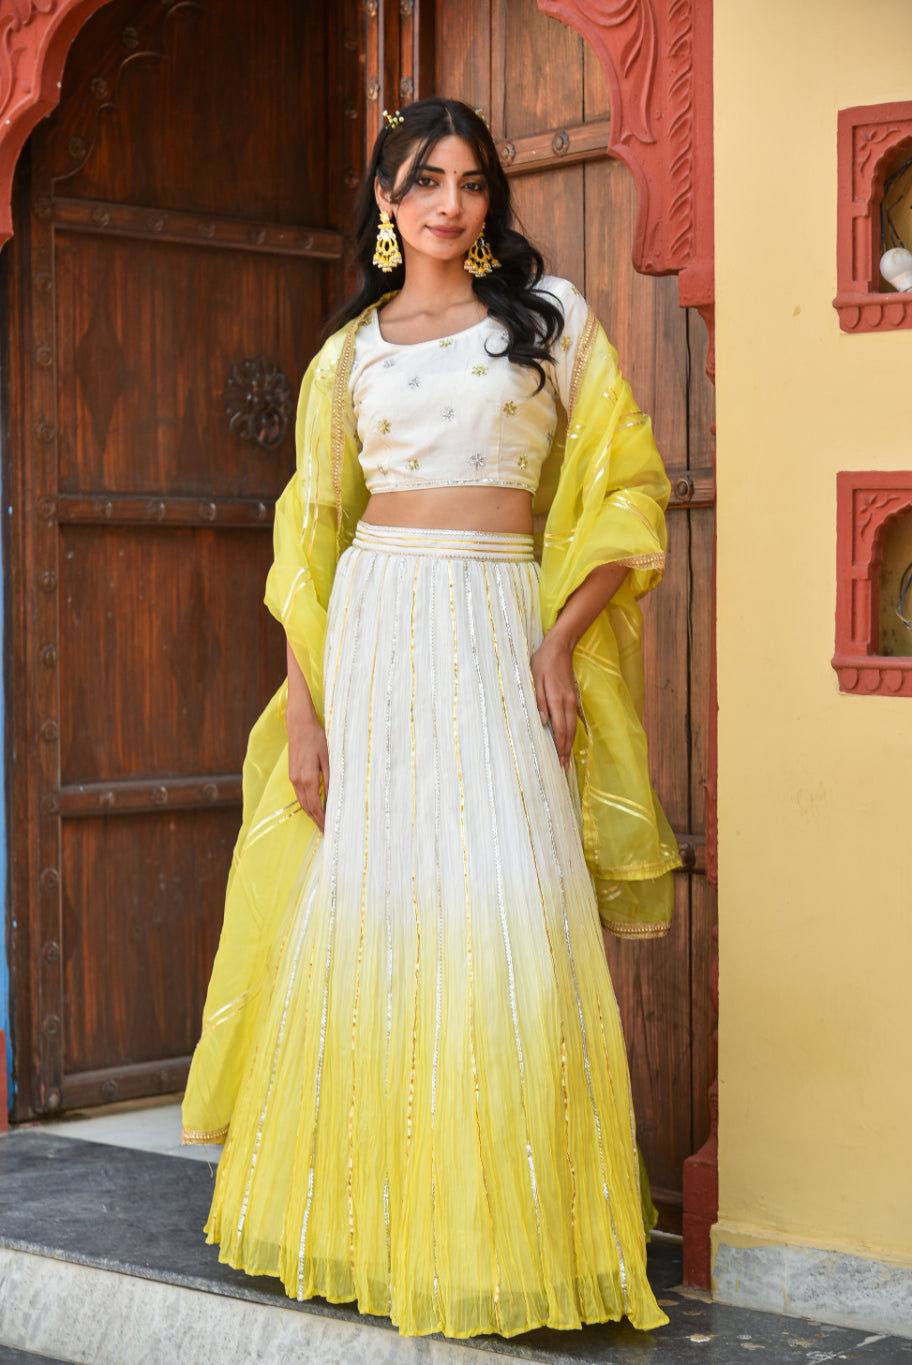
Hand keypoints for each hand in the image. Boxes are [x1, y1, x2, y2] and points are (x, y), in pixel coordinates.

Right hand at [286, 707, 328, 833]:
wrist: (299, 724)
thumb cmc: (317, 738)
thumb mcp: (328, 758)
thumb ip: (330, 779)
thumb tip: (333, 798)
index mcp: (308, 778)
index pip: (315, 806)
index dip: (322, 820)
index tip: (329, 831)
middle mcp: (298, 781)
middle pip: (307, 808)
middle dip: (317, 821)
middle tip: (326, 833)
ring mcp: (293, 778)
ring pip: (302, 803)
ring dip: (311, 814)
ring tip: (321, 823)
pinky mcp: (292, 774)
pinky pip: (299, 795)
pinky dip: (307, 804)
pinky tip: (314, 807)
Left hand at [529, 629, 577, 769]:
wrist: (559, 646)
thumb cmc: (542, 662)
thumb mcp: (534, 680)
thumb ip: (538, 702)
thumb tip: (542, 722)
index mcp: (557, 700)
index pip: (560, 730)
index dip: (559, 748)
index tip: (558, 764)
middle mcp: (567, 702)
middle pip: (569, 733)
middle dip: (565, 752)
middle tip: (563, 770)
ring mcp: (572, 700)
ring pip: (573, 728)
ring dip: (569, 745)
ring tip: (566, 760)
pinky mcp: (573, 697)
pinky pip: (573, 720)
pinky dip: (571, 733)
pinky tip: (568, 741)